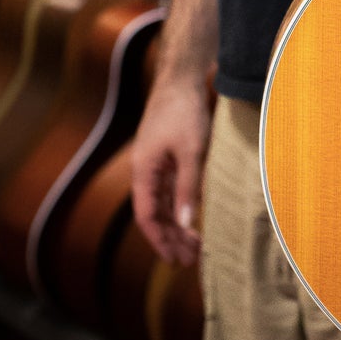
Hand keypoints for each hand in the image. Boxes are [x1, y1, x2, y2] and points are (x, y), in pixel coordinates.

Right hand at [131, 75, 211, 264]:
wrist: (182, 79)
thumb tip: (185, 223)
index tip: (176, 260)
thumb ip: (188, 187)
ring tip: (196, 244)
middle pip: (156, 214)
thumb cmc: (184, 112)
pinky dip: (181, 206)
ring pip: (164, 204)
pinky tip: (195, 217)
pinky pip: (172, 190)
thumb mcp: (192, 151)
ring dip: (177, 224)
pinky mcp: (169, 157)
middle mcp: (146, 172)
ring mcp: (157, 165)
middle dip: (171, 238)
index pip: (147, 217)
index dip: (160, 241)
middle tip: (191, 260)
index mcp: (144, 173)